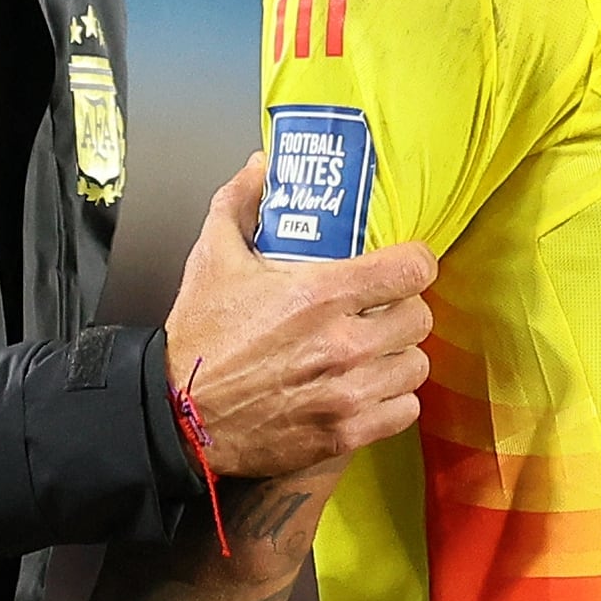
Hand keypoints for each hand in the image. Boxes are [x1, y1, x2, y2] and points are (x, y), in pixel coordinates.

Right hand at [163, 155, 436, 478]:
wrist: (180, 416)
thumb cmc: (200, 340)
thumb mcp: (212, 259)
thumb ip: (239, 203)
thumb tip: (259, 166)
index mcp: (321, 293)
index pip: (413, 268)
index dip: (413, 263)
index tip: (401, 267)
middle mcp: (345, 343)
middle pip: (420, 317)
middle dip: (401, 310)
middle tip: (378, 311)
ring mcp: (349, 392)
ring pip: (415, 365)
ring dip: (397, 356)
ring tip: (373, 352)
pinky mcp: (346, 433)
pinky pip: (404, 410)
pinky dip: (391, 401)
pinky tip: (366, 389)